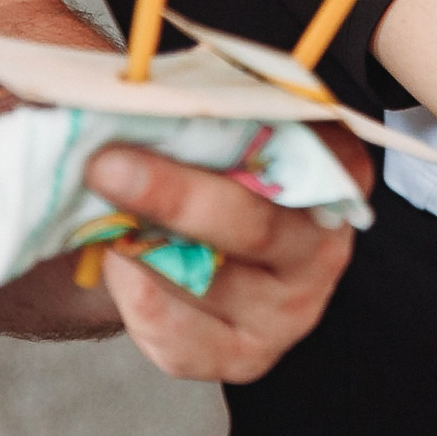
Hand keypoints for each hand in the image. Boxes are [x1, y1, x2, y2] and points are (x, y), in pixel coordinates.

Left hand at [85, 122, 365, 381]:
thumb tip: (123, 79)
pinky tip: (122, 265)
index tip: (179, 108)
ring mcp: (292, 308)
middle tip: (105, 166)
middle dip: (172, 196)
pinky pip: (181, 340)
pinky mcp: (248, 356)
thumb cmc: (207, 165)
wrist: (186, 242)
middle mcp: (324, 242)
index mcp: (334, 167)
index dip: (243, 127)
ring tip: (103, 218)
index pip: (305, 146)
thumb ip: (195, 102)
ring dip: (139, 250)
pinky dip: (137, 299)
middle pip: (250, 223)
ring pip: (205, 283)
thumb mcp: (218, 122)